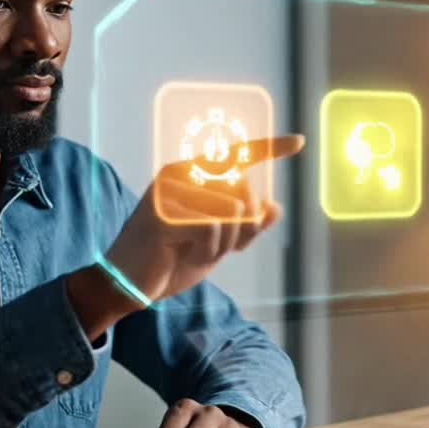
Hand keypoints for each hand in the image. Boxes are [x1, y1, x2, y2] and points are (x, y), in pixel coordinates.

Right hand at [68, 135, 304, 338]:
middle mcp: (179, 174)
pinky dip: (209, 250)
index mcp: (190, 174)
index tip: (300, 142)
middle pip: (243, 188)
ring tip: (198, 252)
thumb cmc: (170, 260)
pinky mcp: (164, 213)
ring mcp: (169, 191)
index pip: (236, 155)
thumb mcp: (216, 244)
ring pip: (231, 210)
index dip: (269, 148)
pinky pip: (212, 227)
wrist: (128, 285)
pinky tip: (188, 256)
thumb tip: (275, 208)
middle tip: (226, 248)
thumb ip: (244, 225)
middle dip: (245, 226)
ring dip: (225, 242)